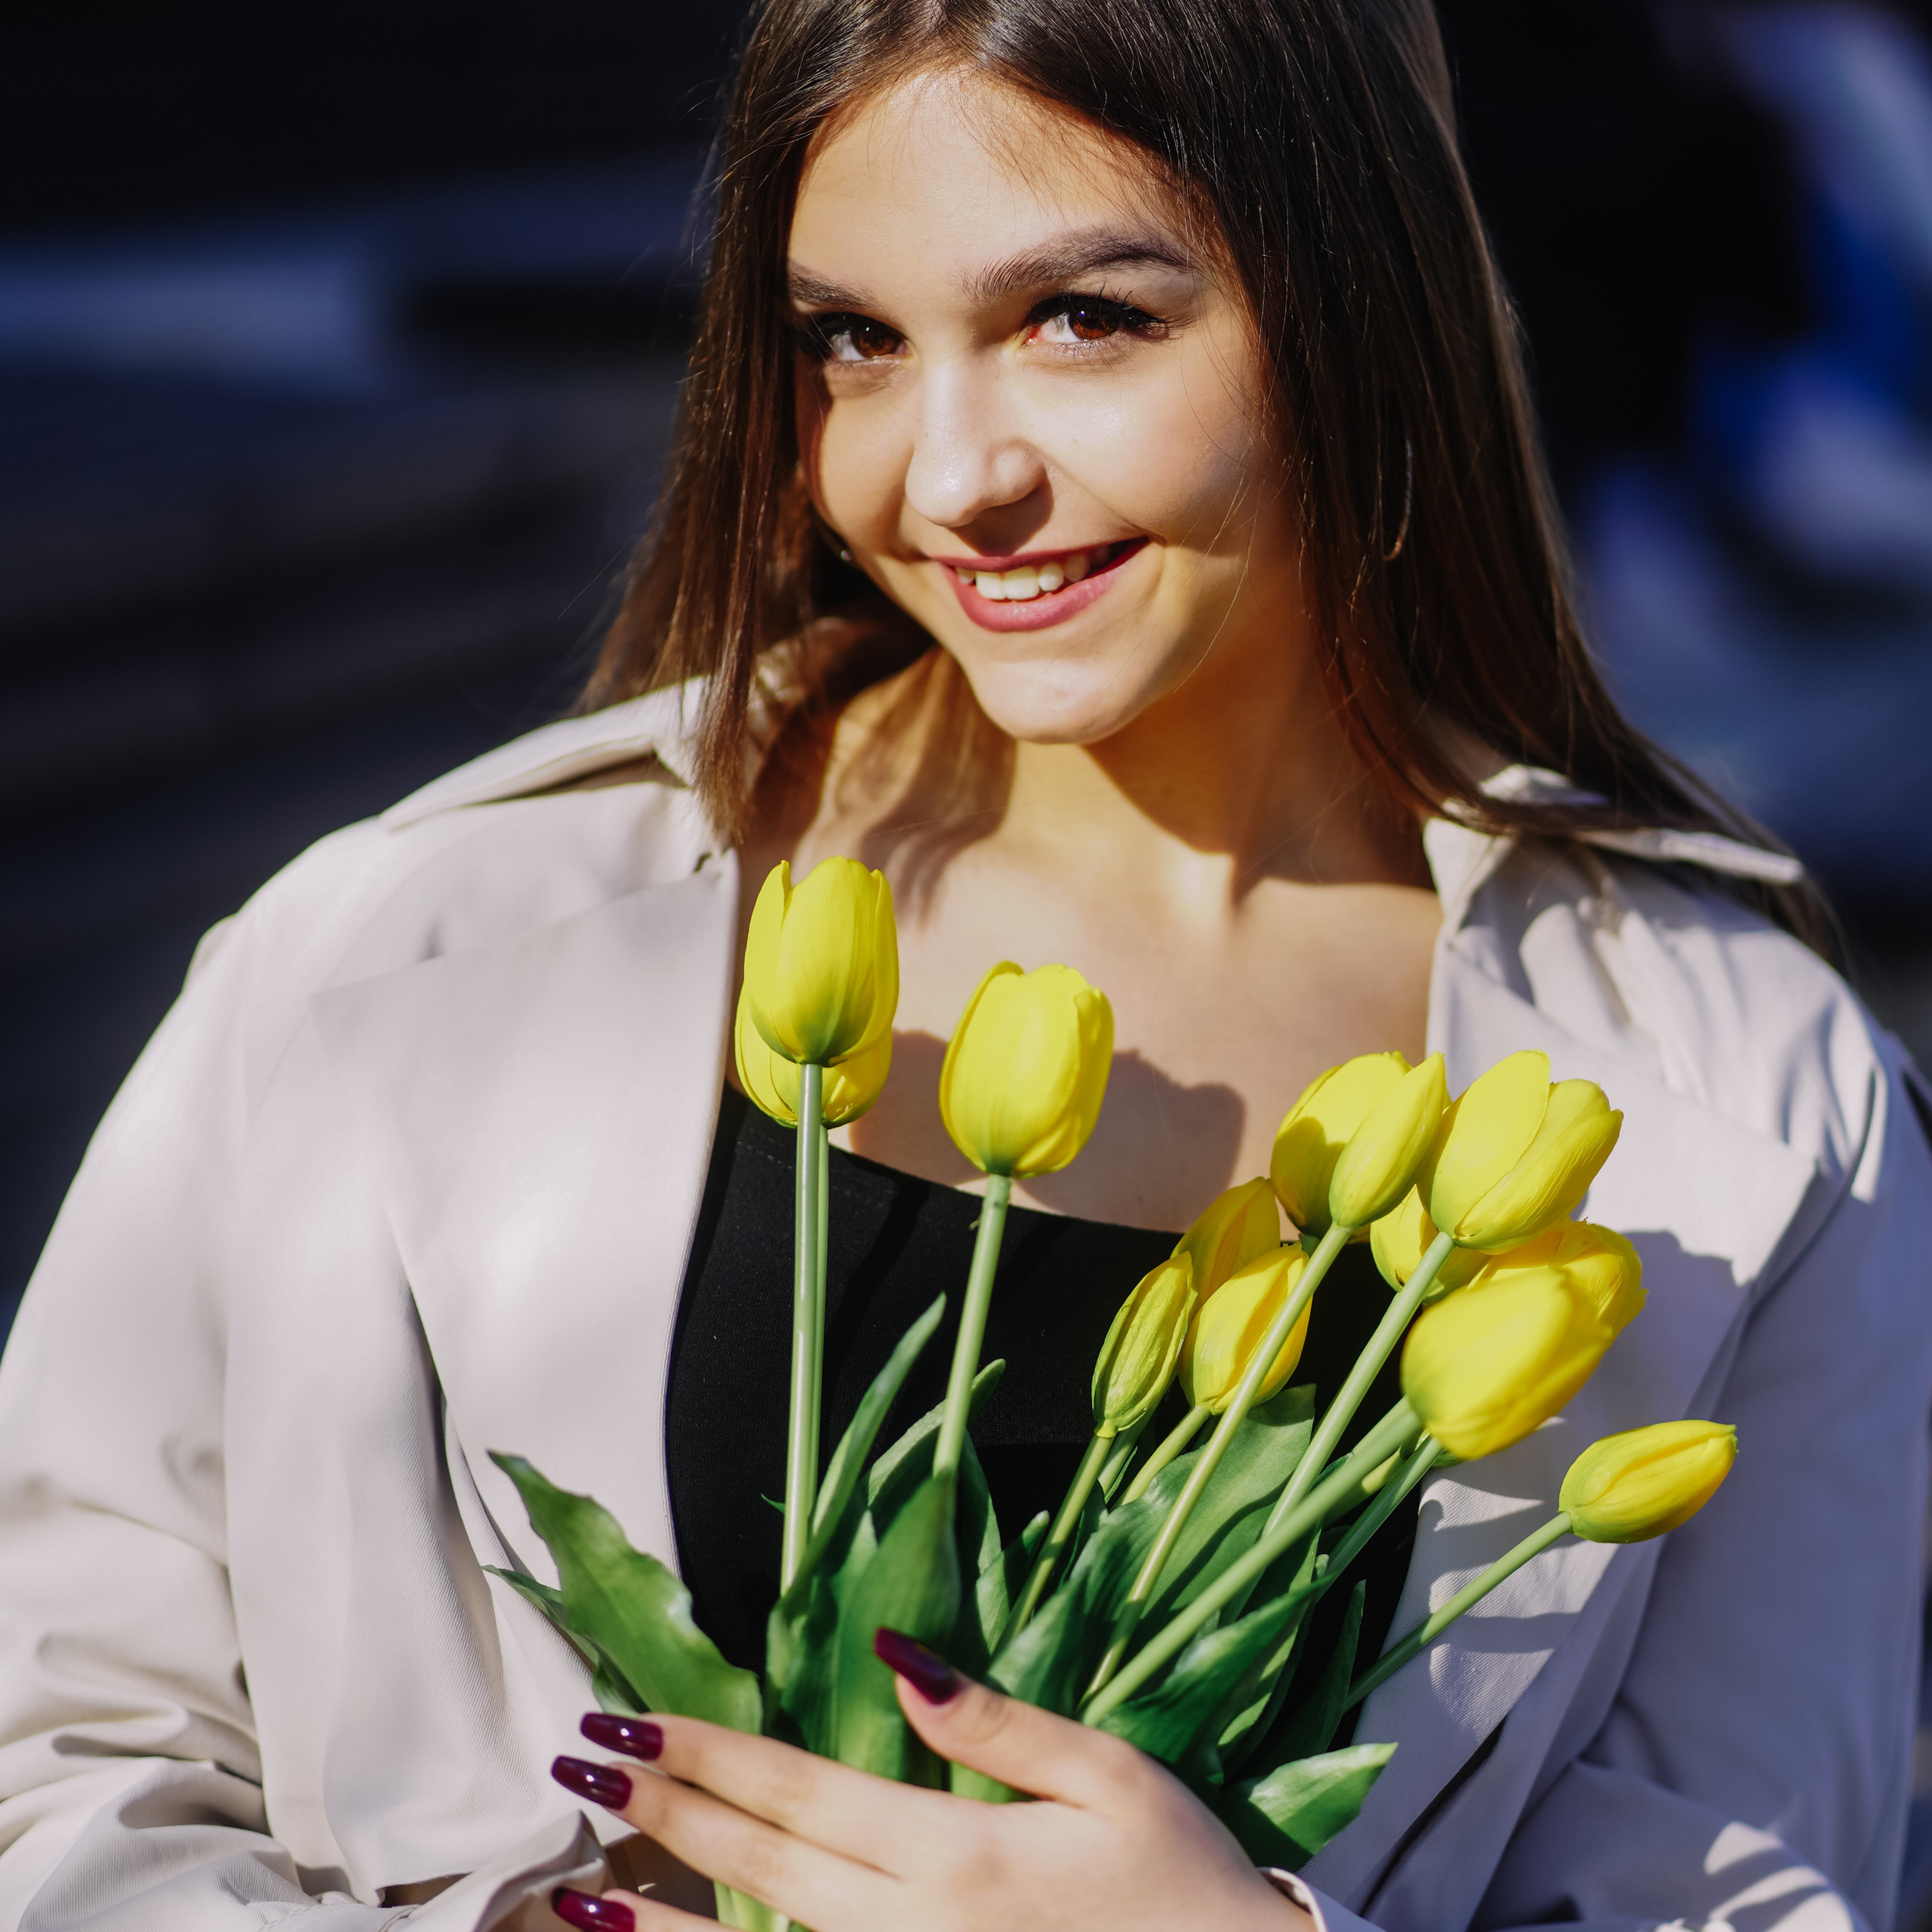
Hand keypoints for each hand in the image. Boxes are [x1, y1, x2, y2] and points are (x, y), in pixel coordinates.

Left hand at [547, 1630, 1307, 1931]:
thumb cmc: (1180, 1881)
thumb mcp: (1109, 1776)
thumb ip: (994, 1721)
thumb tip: (891, 1660)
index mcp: (959, 1853)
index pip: (801, 1791)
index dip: (708, 1754)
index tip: (630, 1720)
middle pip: (762, 1868)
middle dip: (663, 1813)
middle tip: (582, 1766)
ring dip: (667, 1927)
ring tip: (581, 1899)